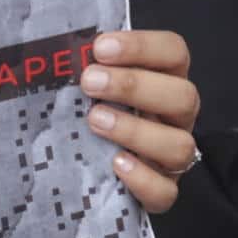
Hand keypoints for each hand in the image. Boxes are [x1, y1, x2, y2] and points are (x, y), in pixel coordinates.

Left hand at [83, 28, 202, 212]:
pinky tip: (115, 164)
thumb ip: (84, 66)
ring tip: (95, 120)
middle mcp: (175, 117)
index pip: (174, 52)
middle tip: (89, 83)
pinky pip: (165, 191)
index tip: (100, 48)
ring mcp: (171, 156)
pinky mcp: (161, 190)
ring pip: (180, 145)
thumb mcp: (88, 86)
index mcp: (164, 80)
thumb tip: (53, 51)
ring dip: (136, 130)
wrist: (84, 170)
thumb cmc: (88, 112)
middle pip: (183, 96)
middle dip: (134, 85)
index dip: (142, 46)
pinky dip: (142, 178)